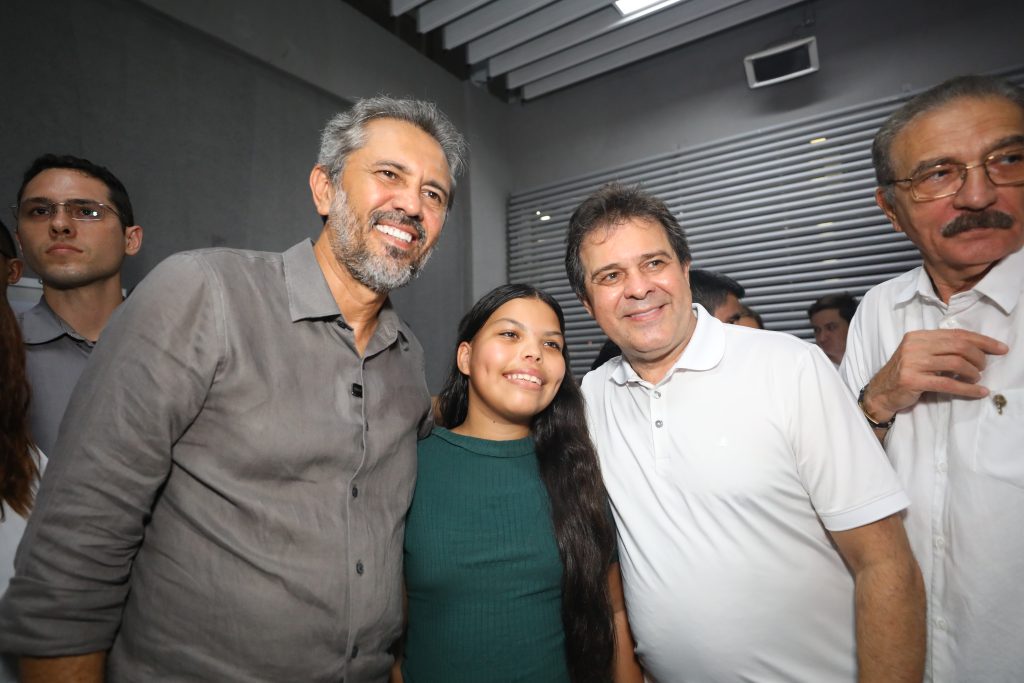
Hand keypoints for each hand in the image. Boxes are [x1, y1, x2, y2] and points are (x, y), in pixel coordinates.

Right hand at [863, 329, 1007, 420]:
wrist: (881, 392)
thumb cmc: (906, 373)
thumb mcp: (920, 355)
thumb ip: (940, 348)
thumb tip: (974, 349)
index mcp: (918, 336)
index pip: (956, 334)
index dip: (982, 340)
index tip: (1000, 348)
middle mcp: (914, 345)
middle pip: (958, 346)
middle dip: (979, 357)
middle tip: (984, 367)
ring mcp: (912, 362)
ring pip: (955, 363)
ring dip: (973, 373)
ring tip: (977, 379)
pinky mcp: (913, 380)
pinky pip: (948, 384)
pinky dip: (968, 389)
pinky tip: (979, 391)